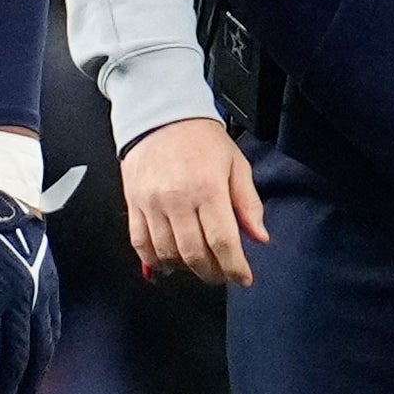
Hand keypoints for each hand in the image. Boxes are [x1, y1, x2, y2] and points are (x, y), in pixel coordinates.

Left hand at [0, 176, 59, 393]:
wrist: (0, 191)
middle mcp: (18, 296)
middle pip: (15, 356)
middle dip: (4, 390)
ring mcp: (38, 290)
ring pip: (40, 346)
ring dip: (30, 379)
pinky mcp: (49, 284)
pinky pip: (51, 327)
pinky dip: (45, 352)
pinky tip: (37, 367)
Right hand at [123, 117, 266, 285]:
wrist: (161, 116)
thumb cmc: (201, 138)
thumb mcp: (236, 165)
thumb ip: (248, 203)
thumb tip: (260, 237)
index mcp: (208, 188)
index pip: (222, 240)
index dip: (234, 266)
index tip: (243, 277)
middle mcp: (177, 199)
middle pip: (194, 253)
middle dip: (212, 272)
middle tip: (223, 274)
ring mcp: (152, 203)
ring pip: (167, 253)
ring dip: (185, 268)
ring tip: (200, 266)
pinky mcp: (133, 204)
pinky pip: (140, 244)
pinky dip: (154, 260)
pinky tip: (169, 263)